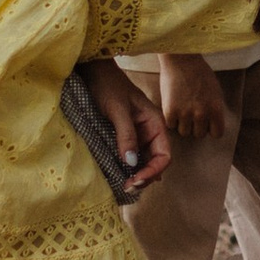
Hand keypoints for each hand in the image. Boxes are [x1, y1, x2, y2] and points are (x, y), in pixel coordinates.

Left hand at [80, 58, 171, 193]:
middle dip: (145, 177)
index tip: (136, 180)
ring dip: (136, 176)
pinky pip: (130, 157)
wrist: (94, 72)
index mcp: (155, 123)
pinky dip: (127, 169)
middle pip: (155, 162)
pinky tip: (119, 176)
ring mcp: (138, 136)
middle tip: (127, 187)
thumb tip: (131, 162)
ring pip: (143, 162)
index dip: (153, 171)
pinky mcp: (124, 138)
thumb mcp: (117, 110)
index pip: (164, 155)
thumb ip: (126, 135)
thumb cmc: (108, 86)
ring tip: (123, 186)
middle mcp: (150, 132)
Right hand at [157, 51, 227, 143]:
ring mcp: (185, 113)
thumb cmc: (200, 72)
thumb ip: (214, 108)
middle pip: (199, 134)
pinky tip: (172, 107)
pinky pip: (171, 126)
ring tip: (181, 110)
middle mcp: (202, 114)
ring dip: (182, 124)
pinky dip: (171, 119)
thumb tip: (213, 124)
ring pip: (184, 132)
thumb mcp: (215, 90)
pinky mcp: (170, 111)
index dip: (211, 129)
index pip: (217, 133)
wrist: (181, 59)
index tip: (206, 123)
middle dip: (195, 126)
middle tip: (191, 114)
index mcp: (216, 108)